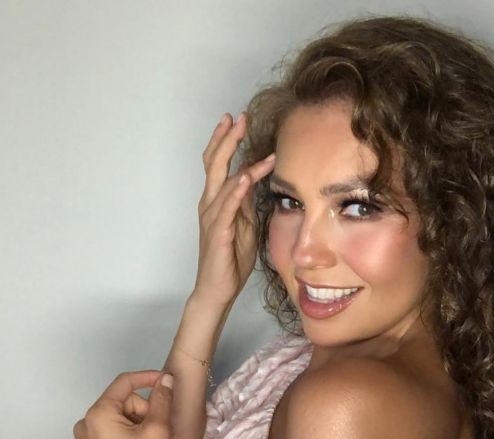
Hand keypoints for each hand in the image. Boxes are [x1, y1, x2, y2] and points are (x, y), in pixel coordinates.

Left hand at [73, 371, 173, 438]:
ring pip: (121, 414)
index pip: (126, 381)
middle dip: (145, 410)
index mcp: (99, 414)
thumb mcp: (156, 429)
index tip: (164, 379)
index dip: (149, 377)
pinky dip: (130, 431)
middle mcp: (87, 422)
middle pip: (126, 400)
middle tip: (155, 428)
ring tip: (147, 438)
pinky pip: (114, 426)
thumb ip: (162, 401)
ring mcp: (88, 435)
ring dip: (139, 422)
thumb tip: (166, 381)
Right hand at [194, 112, 275, 304]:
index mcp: (216, 201)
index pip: (218, 164)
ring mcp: (212, 218)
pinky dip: (235, 191)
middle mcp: (210, 205)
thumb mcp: (244, 224)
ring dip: (235, 158)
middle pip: (215, 164)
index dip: (226, 140)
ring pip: (222, 181)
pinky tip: (244, 177)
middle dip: (226, 138)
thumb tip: (253, 178)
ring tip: (245, 137)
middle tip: (238, 117)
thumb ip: (245, 201)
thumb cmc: (230, 258)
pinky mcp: (219, 233)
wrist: (217, 288)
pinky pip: (226, 209)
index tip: (237, 120)